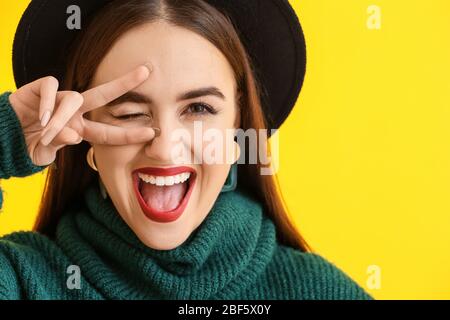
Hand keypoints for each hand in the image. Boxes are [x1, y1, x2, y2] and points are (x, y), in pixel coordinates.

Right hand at [8, 64, 154, 165]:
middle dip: (124, 83)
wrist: (4, 136)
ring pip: (74, 97)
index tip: (152, 133)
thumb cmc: (29, 144)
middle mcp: (74, 112)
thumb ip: (59, 145)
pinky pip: (50, 88)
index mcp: (81, 129)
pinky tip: (42, 116)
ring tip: (48, 130)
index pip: (109, 131)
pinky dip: (48, 102)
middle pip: (103, 95)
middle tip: (146, 71)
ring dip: (63, 116)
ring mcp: (59, 99)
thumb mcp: (45, 152)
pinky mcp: (40, 88)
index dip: (129, 134)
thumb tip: (73, 136)